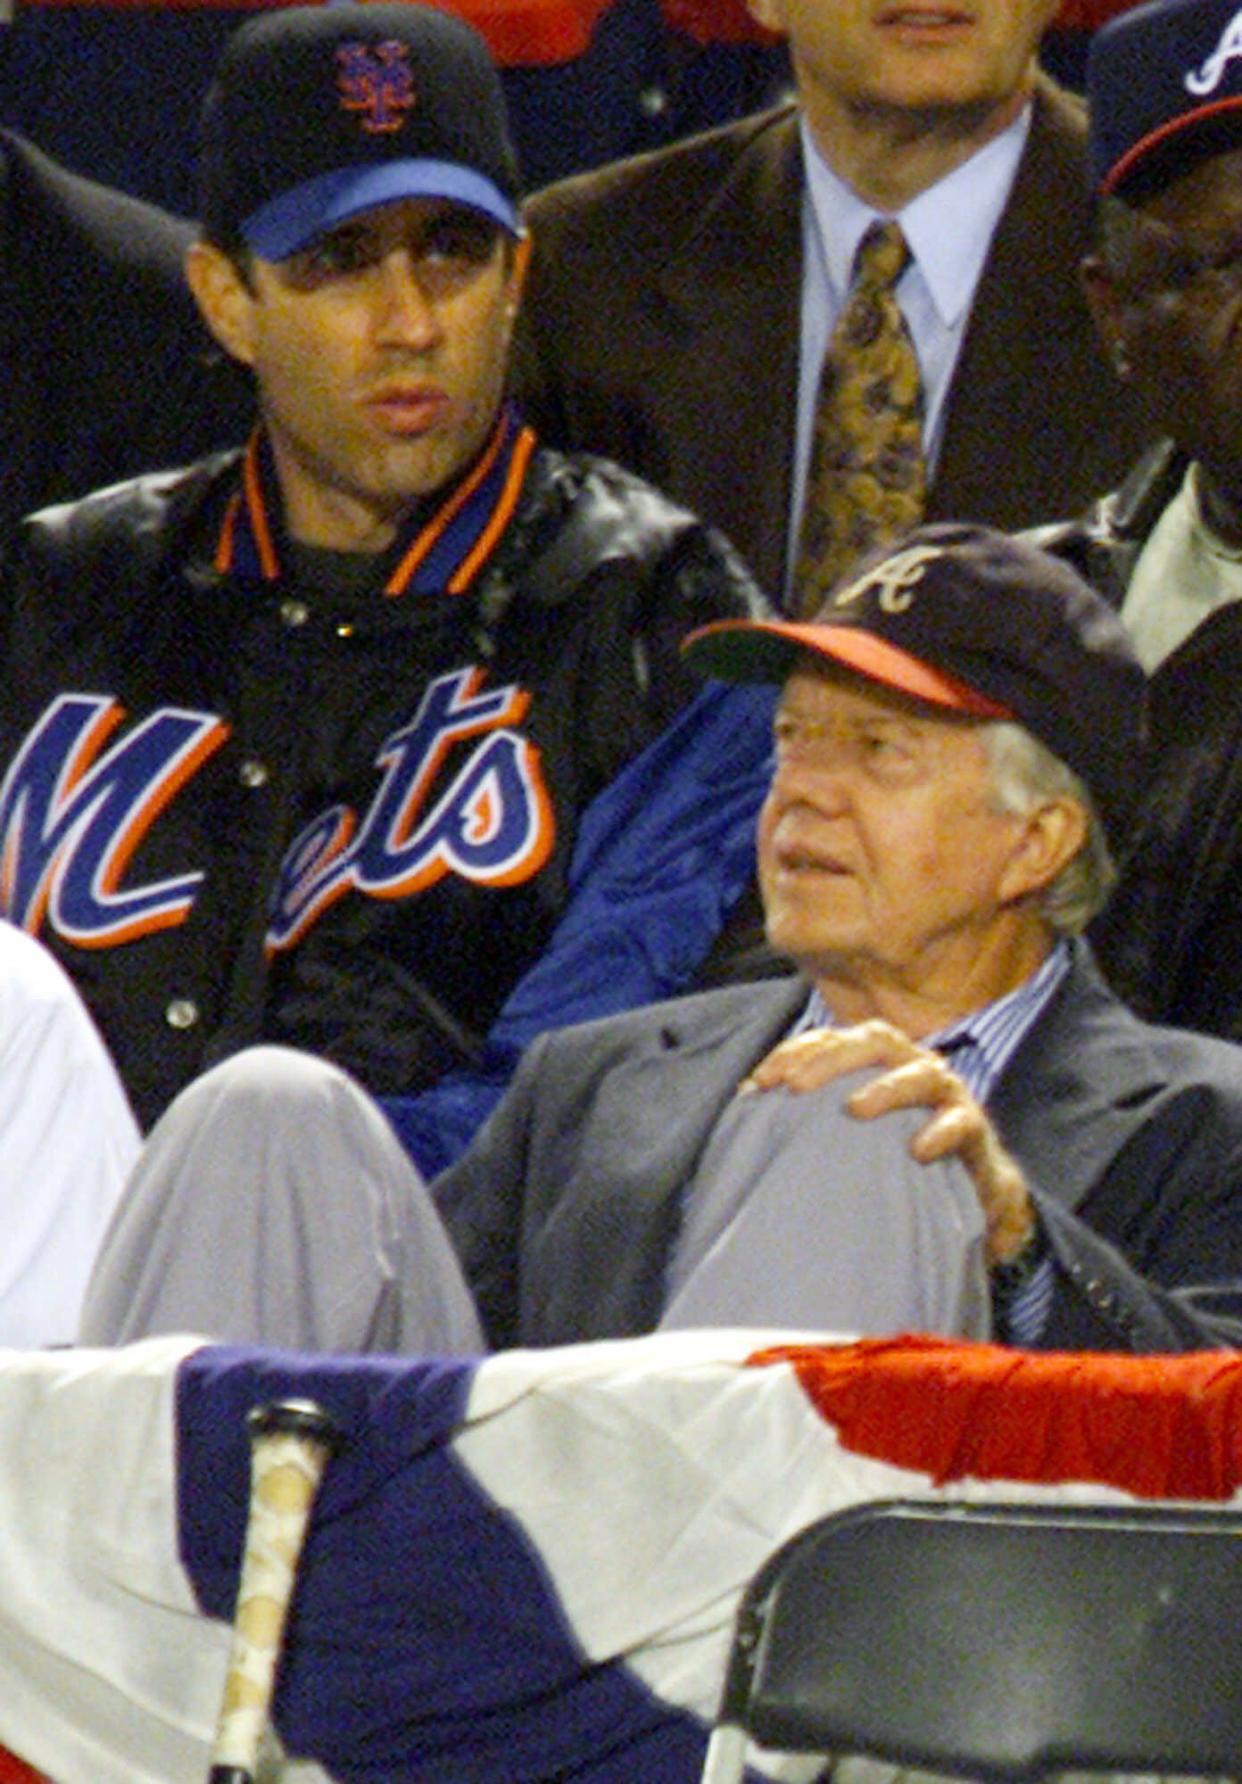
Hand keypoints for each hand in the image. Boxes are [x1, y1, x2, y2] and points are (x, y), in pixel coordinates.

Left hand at [740, 1019, 1035, 1266]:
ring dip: (886, 1088)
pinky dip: (941, 1132)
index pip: (831, 1040)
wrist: (967, 1189)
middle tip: (797, 1087)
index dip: (794, 1052)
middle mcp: (911, 1065)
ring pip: (921, 1074)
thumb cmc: (893, 1151)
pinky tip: (918, 1150)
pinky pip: (961, 1123)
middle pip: (875, 1041)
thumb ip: (802, 1113)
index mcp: (876, 1060)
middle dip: (833, 1058)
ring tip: (854, 1109)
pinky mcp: (974, 1129)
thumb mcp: (845, 1131)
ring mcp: (946, 1094)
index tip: (760, 1082)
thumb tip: (742, 1100)